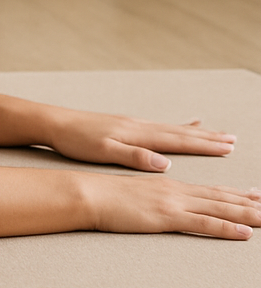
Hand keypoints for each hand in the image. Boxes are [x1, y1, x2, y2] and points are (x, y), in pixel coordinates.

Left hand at [46, 109, 236, 171]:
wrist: (55, 123)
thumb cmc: (76, 140)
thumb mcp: (104, 151)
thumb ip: (135, 157)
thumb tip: (165, 165)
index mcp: (137, 134)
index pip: (178, 140)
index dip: (204, 145)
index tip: (227, 147)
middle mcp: (139, 126)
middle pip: (180, 133)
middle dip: (208, 138)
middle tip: (233, 140)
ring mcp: (132, 124)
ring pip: (172, 129)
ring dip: (196, 133)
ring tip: (215, 133)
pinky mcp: (124, 125)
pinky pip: (158, 126)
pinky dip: (175, 127)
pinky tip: (180, 126)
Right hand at [79, 172, 260, 238]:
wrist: (88, 193)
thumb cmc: (103, 193)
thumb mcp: (132, 189)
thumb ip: (152, 191)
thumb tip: (167, 193)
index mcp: (167, 184)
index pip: (208, 189)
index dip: (234, 193)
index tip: (255, 195)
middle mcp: (175, 190)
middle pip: (220, 196)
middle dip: (249, 202)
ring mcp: (172, 202)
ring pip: (219, 207)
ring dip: (247, 213)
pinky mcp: (167, 216)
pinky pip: (204, 223)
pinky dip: (226, 227)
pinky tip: (244, 233)